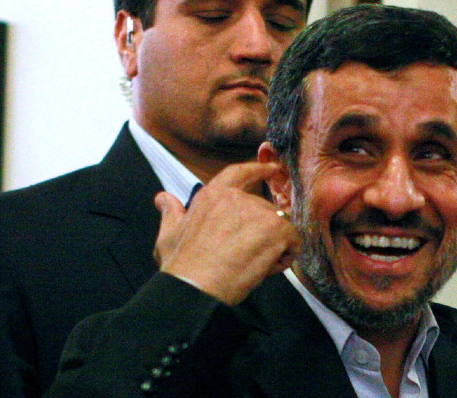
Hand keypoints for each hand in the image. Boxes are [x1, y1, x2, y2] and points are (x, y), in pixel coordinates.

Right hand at [153, 162, 300, 305]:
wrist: (196, 286)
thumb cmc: (182, 265)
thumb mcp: (169, 234)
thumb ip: (172, 213)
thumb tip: (163, 199)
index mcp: (213, 196)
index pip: (239, 173)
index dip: (258, 170)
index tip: (272, 169)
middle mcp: (238, 198)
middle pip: (264, 209)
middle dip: (262, 231)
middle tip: (246, 255)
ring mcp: (260, 212)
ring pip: (280, 226)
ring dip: (273, 245)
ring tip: (252, 265)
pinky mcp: (277, 230)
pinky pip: (293, 242)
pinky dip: (285, 257)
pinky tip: (266, 268)